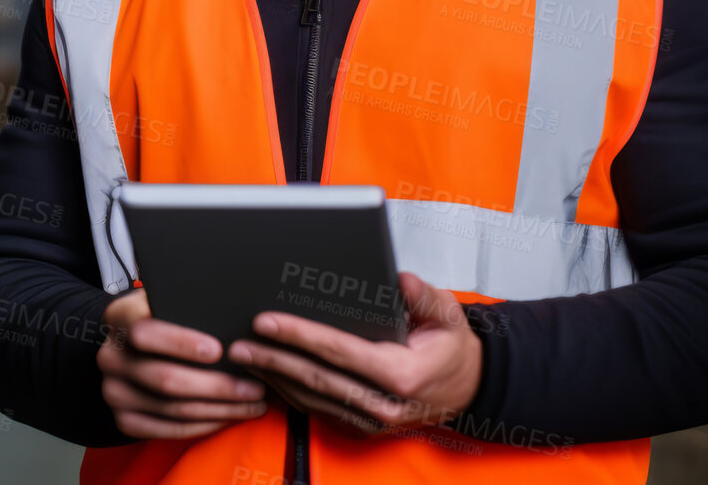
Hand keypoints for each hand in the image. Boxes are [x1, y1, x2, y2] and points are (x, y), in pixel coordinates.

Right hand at [97, 288, 270, 439]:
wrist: (130, 346)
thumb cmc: (162, 316)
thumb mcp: (166, 298)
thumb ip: (186, 303)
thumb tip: (232, 311)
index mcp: (119, 319)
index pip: (145, 333)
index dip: (182, 343)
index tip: (219, 350)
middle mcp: (110, 357)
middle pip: (165, 379)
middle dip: (218, 386)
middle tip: (255, 388)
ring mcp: (114, 392)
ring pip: (172, 409)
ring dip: (219, 410)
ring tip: (252, 404)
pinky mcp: (124, 419)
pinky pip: (168, 430)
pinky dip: (203, 426)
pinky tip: (228, 416)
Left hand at [226, 272, 481, 436]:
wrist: (468, 388)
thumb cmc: (451, 346)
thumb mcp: (449, 314)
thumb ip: (425, 296)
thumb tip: (400, 279)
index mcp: (402, 374)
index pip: (340, 352)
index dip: (300, 336)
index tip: (267, 321)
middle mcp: (384, 405)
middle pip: (317, 379)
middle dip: (274, 359)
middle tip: (239, 342)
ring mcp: (372, 422)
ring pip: (313, 399)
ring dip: (275, 377)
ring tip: (244, 356)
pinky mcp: (363, 429)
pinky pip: (318, 411)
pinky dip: (290, 393)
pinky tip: (267, 376)